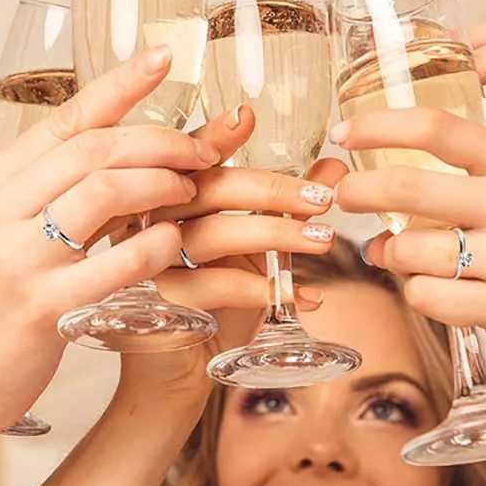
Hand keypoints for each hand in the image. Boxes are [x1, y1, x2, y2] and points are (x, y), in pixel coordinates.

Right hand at [0, 46, 221, 435]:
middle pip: (96, 148)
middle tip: (199, 152)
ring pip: (107, 190)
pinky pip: (119, 259)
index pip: (67, 118)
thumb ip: (49, 186)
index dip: (120, 83)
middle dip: (161, 142)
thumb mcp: (3, 228)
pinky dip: (158, 242)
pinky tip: (172, 241)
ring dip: (162, 184)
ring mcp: (16, 258)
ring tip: (187, 192)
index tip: (162, 57)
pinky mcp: (42, 306)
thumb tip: (118, 146)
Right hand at [117, 105, 346, 403]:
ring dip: (275, 235)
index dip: (214, 134)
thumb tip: (335, 169)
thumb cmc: (213, 299)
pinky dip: (264, 289)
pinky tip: (304, 295)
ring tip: (324, 239)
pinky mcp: (160, 303)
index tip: (248, 114)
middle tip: (323, 198)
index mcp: (168, 194)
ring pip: (213, 234)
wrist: (175, 371)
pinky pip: (214, 287)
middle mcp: (150, 219)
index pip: (187, 154)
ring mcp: (150, 260)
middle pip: (207, 188)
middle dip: (270, 190)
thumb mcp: (255, 248)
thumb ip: (287, 206)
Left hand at [332, 108, 485, 372]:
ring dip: (387, 251)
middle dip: (357, 191)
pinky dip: (414, 290)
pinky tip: (428, 283)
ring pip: (408, 250)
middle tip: (343, 193)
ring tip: (390, 250)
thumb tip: (386, 174)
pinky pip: (426, 296)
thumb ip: (469, 169)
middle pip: (405, 188)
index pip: (435, 128)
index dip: (377, 126)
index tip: (344, 132)